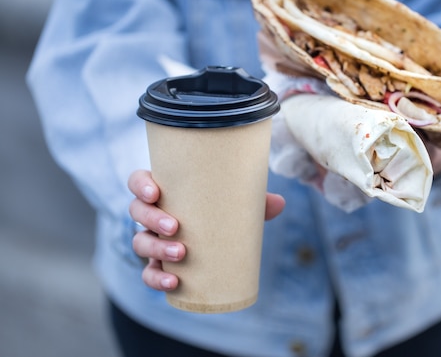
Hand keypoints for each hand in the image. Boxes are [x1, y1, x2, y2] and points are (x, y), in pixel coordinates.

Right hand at [127, 169, 284, 290]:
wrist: (217, 239)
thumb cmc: (221, 211)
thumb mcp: (234, 203)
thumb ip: (253, 201)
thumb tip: (280, 203)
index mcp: (165, 191)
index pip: (139, 182)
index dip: (140, 185)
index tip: (155, 191)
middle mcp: (151, 215)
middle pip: (136, 212)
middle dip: (151, 219)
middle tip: (175, 227)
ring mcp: (151, 240)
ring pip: (140, 242)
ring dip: (156, 249)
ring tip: (181, 253)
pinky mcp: (157, 265)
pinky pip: (148, 274)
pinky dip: (156, 279)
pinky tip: (173, 282)